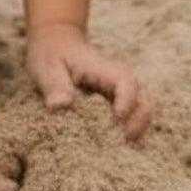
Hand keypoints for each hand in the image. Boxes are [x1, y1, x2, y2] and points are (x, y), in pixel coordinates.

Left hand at [25, 23, 154, 141]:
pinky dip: (132, 127)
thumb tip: (59, 106)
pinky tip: (119, 144)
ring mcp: (119, 89)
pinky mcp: (115, 99)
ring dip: (139, 125)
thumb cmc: (51, 55)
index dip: (127, 102)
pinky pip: (133, 112)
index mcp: (104, 68)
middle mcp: (117, 78)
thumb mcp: (47, 68)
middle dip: (140, 119)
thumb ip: (55, 86)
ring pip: (142, 106)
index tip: (118, 120)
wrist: (55, 44)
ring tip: (126, 146)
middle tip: (127, 140)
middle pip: (143, 97)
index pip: (126, 83)